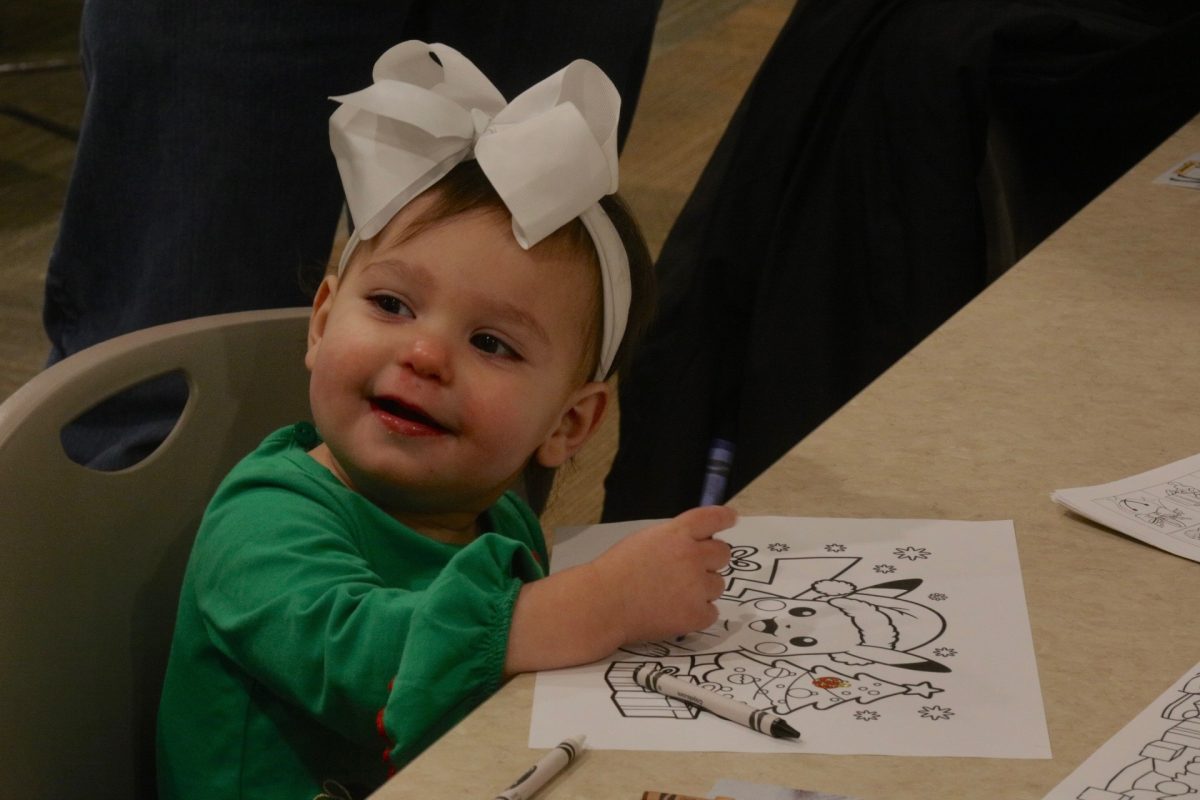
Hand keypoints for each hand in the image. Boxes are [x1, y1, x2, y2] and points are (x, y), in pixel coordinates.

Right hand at [591, 505, 735, 644]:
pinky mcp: (696, 615)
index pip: (712, 519)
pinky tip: (675, 612)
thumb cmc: (617, 571)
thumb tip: (697, 544)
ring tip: (673, 594)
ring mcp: (697, 587)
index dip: (724, 518)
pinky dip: (697, 613)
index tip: (731, 519)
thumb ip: (674, 538)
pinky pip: (711, 612)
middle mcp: (692, 556)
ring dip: (703, 588)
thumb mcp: (645, 540)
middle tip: (690, 569)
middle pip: (723, 553)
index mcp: (677, 534)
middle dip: (711, 560)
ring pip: (718, 584)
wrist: (602, 603)